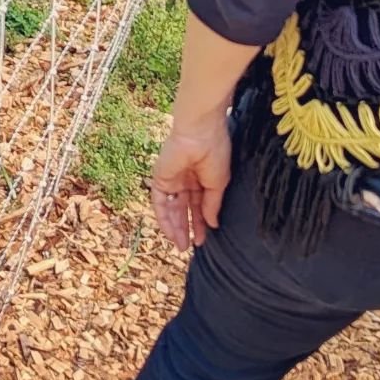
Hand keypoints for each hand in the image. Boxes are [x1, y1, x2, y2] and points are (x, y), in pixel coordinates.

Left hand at [150, 114, 230, 251]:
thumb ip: (212, 205)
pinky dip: (164, 219)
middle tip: (190, 247)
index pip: (200, 205)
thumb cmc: (215, 152)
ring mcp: (173, 179)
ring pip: (172, 208)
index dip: (201, 222)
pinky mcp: (160, 178)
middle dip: (187, 228)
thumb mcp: (218, 184)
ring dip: (176, 228)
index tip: (204, 239)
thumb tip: (212, 224)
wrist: (200, 133)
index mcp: (202, 178)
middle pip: (184, 209)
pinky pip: (160, 203)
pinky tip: (171, 233)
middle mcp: (187, 179)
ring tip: (182, 246)